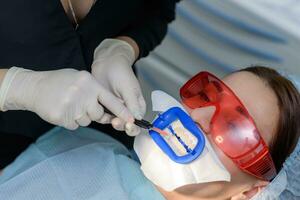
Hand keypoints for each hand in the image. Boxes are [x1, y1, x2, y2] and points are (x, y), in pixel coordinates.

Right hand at [0, 67, 133, 129]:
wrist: (33, 87)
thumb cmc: (59, 82)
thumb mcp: (79, 78)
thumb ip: (94, 91)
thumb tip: (109, 109)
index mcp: (89, 83)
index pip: (110, 100)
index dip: (122, 111)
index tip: (132, 120)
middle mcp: (83, 94)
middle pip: (98, 114)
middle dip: (92, 113)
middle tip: (80, 104)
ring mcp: (72, 106)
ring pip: (86, 121)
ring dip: (79, 116)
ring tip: (68, 104)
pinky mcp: (62, 117)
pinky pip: (74, 125)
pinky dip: (70, 120)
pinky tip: (62, 110)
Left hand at [91, 38, 145, 135]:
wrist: (106, 63)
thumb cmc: (121, 72)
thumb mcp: (128, 88)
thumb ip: (132, 103)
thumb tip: (138, 118)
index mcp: (137, 106)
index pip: (138, 122)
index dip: (134, 127)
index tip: (128, 125)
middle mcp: (127, 109)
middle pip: (126, 125)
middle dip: (122, 125)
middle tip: (116, 121)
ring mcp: (115, 109)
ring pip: (115, 122)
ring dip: (112, 123)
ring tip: (109, 118)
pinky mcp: (104, 107)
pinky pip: (104, 117)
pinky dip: (102, 118)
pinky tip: (100, 115)